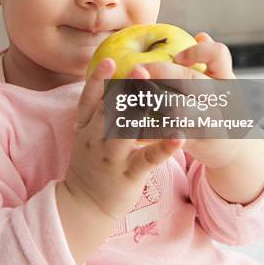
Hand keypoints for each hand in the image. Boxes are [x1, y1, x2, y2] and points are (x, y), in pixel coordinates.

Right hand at [64, 57, 184, 221]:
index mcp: (86, 127)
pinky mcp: (127, 175)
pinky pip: (147, 159)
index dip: (99, 79)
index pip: (89, 98)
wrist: (84, 205)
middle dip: (125, 88)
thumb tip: (112, 84)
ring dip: (144, 112)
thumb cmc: (91, 165)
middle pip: (110, 109)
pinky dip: (163, 147)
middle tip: (141, 67)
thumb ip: (97, 112)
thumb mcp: (86, 136)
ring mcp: (110, 157)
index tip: (109, 59)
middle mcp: (95, 139)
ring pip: (126, 131)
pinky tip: (179, 137)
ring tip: (161, 94)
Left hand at [130, 32, 246, 168]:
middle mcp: (220, 98)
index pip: (218, 55)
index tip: (178, 55)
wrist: (236, 152)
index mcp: (224, 79)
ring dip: (152, 101)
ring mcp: (210, 121)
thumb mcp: (221, 86)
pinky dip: (149, 129)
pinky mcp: (197, 141)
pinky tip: (130, 123)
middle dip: (161, 72)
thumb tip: (201, 35)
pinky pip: (169, 134)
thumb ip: (210, 63)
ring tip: (129, 94)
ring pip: (180, 110)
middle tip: (137, 68)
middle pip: (191, 80)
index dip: (197, 51)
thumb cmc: (220, 109)